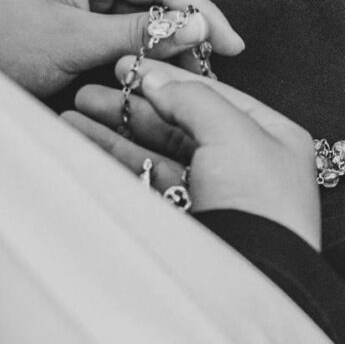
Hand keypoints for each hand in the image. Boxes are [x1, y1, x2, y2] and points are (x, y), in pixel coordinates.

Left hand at [0, 0, 243, 95]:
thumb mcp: (74, 41)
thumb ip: (138, 33)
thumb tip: (196, 26)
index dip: (200, 10)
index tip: (232, 41)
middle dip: (189, 27)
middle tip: (221, 61)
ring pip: (143, 15)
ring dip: (169, 42)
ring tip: (198, 70)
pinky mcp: (79, 18)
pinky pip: (123, 30)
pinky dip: (145, 50)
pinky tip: (164, 68)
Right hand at [61, 59, 320, 249]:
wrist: (253, 277)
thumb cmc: (259, 200)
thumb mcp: (232, 132)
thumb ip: (191, 98)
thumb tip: (155, 77)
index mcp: (271, 136)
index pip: (213, 96)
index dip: (169, 79)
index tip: (129, 66)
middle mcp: (245, 163)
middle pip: (180, 124)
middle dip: (134, 107)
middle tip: (91, 92)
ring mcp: (214, 194)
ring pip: (157, 153)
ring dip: (116, 133)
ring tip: (73, 115)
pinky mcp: (187, 220)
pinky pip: (147, 182)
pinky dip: (117, 162)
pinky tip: (84, 145)